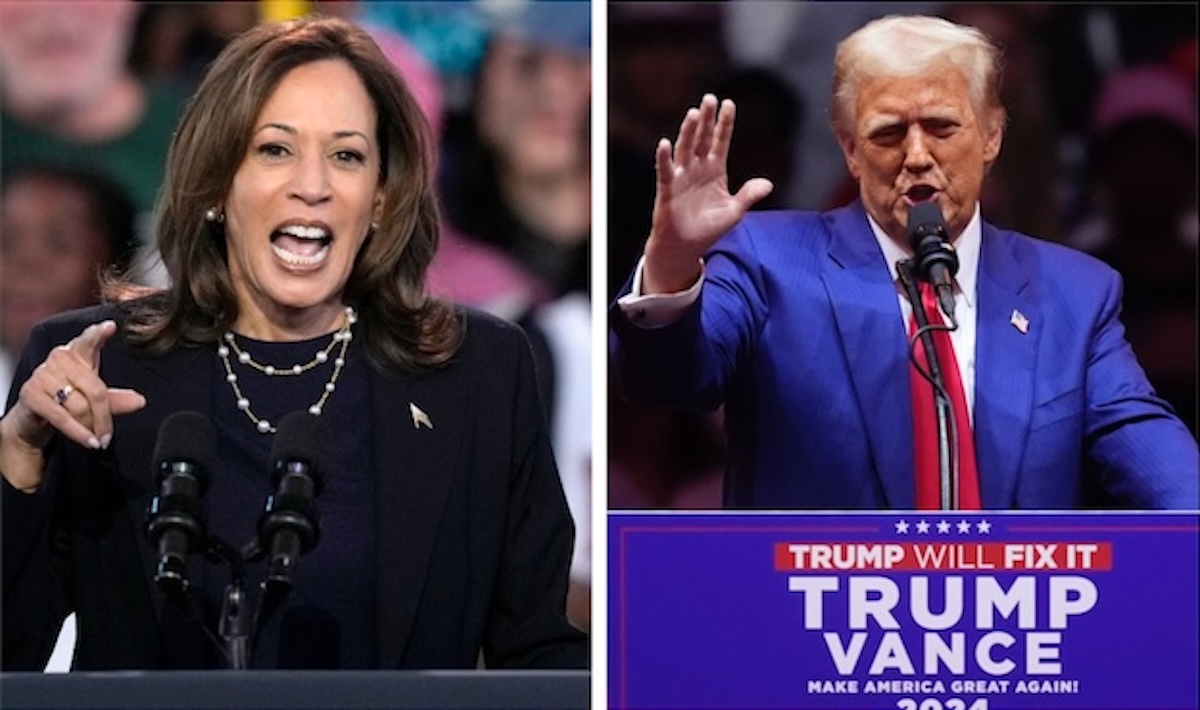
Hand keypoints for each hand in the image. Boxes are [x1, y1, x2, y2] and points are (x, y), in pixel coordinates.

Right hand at [0, 321, 145, 491]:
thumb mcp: (94, 398)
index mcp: (78, 353)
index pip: (89, 341)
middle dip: (104, 418)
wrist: (33, 418)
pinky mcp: (31, 394)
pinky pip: (62, 417)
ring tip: (96, 439)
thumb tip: (140, 401)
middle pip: (95, 389)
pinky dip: (78, 433)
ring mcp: (43, 374)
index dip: (99, 334)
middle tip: (108, 437)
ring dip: (91, 428)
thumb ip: (115, 399)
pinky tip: (89, 442)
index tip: (111, 326)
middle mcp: (59, 358)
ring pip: (80, 405)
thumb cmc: (67, 400)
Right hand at [643, 94, 773, 293]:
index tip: (729, 103)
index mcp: (715, 170)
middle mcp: (697, 169)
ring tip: (694, 114)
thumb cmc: (708, 229)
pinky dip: (664, 158)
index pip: (721, 141)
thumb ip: (749, 195)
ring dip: (689, 132)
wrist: (686, 248)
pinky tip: (665, 143)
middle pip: (702, 139)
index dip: (725, 124)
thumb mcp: (734, 212)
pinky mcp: (668, 190)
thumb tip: (768, 184)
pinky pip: (666, 171)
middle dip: (707, 119)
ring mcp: (682, 177)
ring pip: (685, 149)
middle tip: (710, 99)